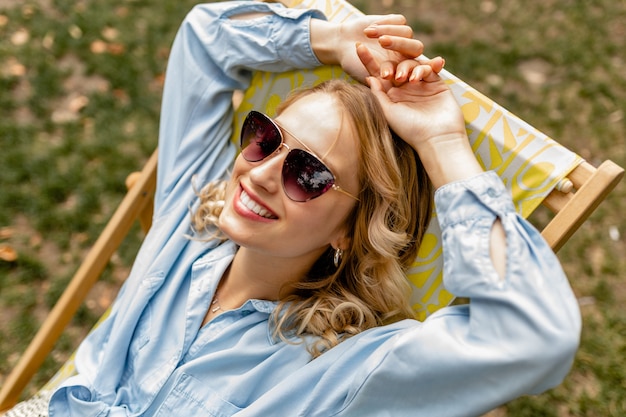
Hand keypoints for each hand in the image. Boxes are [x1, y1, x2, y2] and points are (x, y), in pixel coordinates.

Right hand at [310, 15, 423, 82]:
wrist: (342, 45)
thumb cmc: (352, 64)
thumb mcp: (364, 74)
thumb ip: (379, 80)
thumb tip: (392, 79)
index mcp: (401, 70)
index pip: (412, 69)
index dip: (406, 70)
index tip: (396, 74)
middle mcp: (406, 54)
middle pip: (416, 48)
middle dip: (400, 45)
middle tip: (382, 43)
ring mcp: (403, 38)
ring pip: (407, 32)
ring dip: (388, 31)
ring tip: (367, 34)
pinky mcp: (397, 23)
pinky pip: (399, 21)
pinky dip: (384, 23)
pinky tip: (368, 30)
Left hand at [358, 45, 483, 187]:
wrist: (437, 138)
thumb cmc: (410, 129)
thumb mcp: (388, 112)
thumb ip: (378, 93)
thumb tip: (368, 76)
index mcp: (390, 94)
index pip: (378, 73)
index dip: (368, 60)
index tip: (358, 46)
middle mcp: (404, 87)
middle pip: (395, 64)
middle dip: (391, 59)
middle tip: (387, 60)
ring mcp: (421, 84)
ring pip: (412, 63)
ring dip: (408, 67)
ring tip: (408, 79)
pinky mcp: (437, 83)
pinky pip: (429, 68)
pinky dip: (424, 69)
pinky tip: (420, 78)